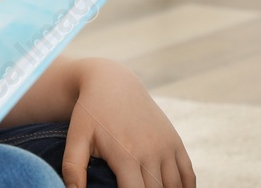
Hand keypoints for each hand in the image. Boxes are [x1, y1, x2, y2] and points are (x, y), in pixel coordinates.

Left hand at [63, 58, 194, 187]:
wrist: (113, 82)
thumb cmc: (91, 113)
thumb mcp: (76, 138)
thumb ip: (73, 169)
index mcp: (125, 155)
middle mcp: (150, 152)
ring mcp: (165, 146)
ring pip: (174, 186)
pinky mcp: (174, 141)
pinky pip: (188, 173)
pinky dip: (186, 187)